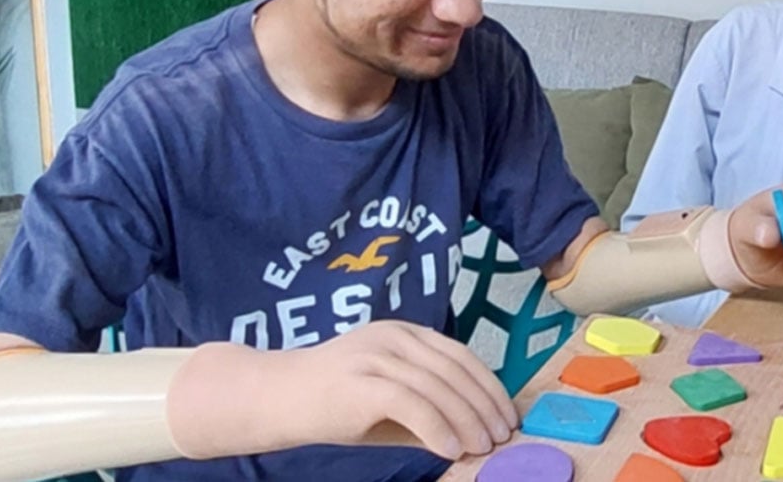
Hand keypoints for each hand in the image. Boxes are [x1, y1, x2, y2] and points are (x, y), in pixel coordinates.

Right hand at [272, 320, 517, 459]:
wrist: (276, 397)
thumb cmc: (334, 402)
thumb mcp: (388, 402)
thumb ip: (429, 412)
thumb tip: (473, 438)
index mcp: (405, 333)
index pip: (461, 355)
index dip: (489, 386)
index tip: (506, 415)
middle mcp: (394, 337)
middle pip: (455, 370)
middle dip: (484, 406)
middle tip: (501, 436)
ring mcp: (376, 356)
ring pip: (438, 387)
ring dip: (466, 421)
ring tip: (481, 447)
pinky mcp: (361, 382)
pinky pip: (412, 404)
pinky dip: (437, 428)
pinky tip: (449, 449)